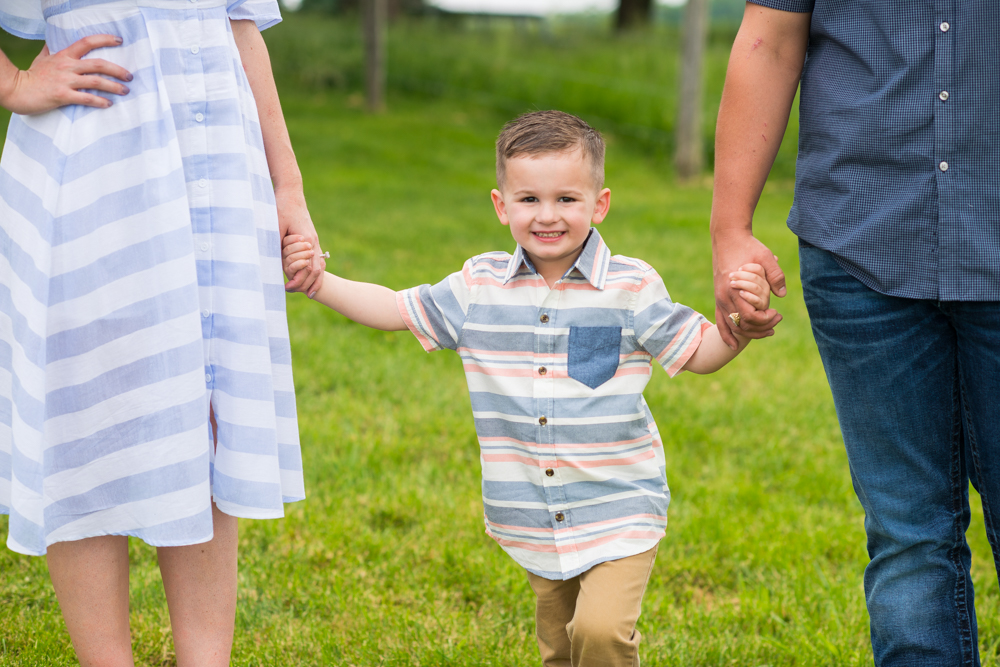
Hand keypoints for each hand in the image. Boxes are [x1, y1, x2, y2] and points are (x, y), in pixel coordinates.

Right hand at [0, 35, 131, 114]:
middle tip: (129, 76)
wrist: (16, 89)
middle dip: (118, 70)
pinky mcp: (63, 95)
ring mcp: (65, 81)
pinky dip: (100, 101)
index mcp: (64, 56)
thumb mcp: (42, 59)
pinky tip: (108, 104)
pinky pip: (87, 98)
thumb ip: (51, 52)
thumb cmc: (32, 76)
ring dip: (114, 87)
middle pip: (99, 64)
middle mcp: (67, 66)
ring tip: (125, 91)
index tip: (119, 40)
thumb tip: (53, 45)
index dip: (105, 40)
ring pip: (96, 81)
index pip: (87, 42)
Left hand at [276, 186, 325, 296]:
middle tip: (303, 295)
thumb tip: (271, 261)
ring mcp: (314, 240)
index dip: (301, 281)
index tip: (290, 289)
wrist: (291, 193)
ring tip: (310, 292)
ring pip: (321, 264)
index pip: (310, 268)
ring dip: (316, 279)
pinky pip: (317, 258)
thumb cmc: (282, 208)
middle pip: (318, 270)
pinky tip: (310, 276)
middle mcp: (314, 242)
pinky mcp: (312, 238)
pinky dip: (316, 269)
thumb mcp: (275, 226)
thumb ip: (276, 244)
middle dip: (311, 284)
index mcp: (307, 241)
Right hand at [712, 229, 785, 348]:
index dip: (765, 320)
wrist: (727, 238)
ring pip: (733, 326)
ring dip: (750, 333)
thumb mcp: (765, 257)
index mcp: (735, 289)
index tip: (777, 313)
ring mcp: (720, 299)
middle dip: (761, 328)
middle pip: (742, 325)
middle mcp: (724, 297)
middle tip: (778, 319)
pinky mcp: (719, 299)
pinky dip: (726, 335)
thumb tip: (781, 294)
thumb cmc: (748, 247)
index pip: (750, 317)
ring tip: (768, 330)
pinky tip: (734, 346)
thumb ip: (775, 275)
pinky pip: (720, 322)